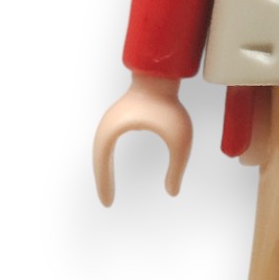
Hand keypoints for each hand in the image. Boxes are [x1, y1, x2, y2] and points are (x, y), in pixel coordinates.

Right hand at [93, 74, 192, 203]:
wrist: (162, 75)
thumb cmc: (170, 106)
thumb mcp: (180, 140)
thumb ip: (177, 167)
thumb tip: (173, 193)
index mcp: (113, 130)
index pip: (101, 164)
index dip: (104, 184)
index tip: (108, 203)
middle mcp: (107, 125)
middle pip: (98, 159)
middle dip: (102, 181)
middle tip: (107, 202)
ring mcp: (112, 120)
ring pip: (101, 151)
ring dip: (104, 170)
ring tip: (108, 191)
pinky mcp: (119, 118)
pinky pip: (108, 143)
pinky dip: (107, 159)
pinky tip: (112, 169)